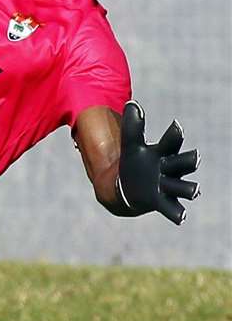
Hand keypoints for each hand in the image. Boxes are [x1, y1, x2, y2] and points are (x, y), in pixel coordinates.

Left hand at [116, 101, 200, 224]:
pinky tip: (182, 217)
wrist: (126, 187)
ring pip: (182, 187)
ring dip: (189, 189)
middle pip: (182, 164)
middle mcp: (170, 169)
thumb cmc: (134, 162)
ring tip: (195, 190)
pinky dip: (177, 212)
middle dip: (189, 161)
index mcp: (163, 153)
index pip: (170, 142)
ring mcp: (168, 186)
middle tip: (195, 157)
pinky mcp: (162, 202)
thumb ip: (133, 127)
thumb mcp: (130, 145)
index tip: (176, 125)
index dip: (174, 134)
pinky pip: (173, 209)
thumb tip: (132, 103)